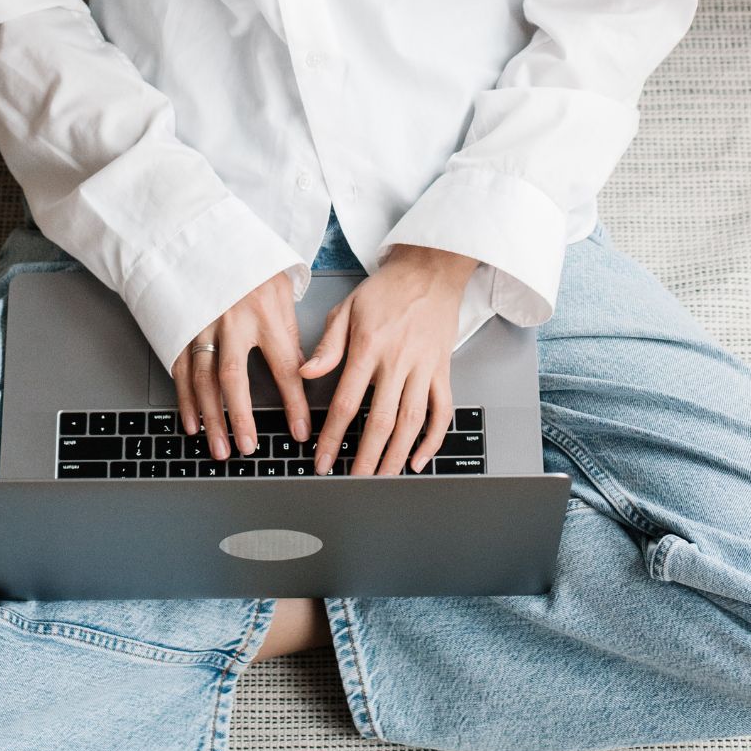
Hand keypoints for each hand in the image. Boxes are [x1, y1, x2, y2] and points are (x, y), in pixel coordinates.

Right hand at [171, 270, 310, 460]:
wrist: (207, 236)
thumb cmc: (252, 264)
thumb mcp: (282, 288)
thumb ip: (290, 330)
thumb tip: (305, 370)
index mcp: (265, 312)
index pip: (285, 366)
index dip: (294, 403)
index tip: (300, 431)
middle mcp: (231, 321)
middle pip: (235, 377)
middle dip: (241, 417)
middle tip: (249, 447)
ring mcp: (202, 324)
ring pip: (203, 379)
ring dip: (211, 417)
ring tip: (221, 447)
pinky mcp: (181, 327)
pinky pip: (181, 370)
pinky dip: (186, 400)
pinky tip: (193, 423)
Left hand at [301, 245, 476, 476]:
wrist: (430, 269)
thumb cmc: (386, 289)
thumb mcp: (346, 308)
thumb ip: (327, 345)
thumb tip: (306, 373)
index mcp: (369, 346)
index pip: (348, 402)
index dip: (333, 436)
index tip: (322, 459)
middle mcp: (398, 360)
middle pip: (382, 420)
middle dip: (366, 457)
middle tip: (353, 481)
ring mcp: (424, 367)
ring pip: (412, 421)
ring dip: (397, 454)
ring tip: (382, 477)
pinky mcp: (443, 369)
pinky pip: (443, 410)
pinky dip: (434, 438)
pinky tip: (420, 458)